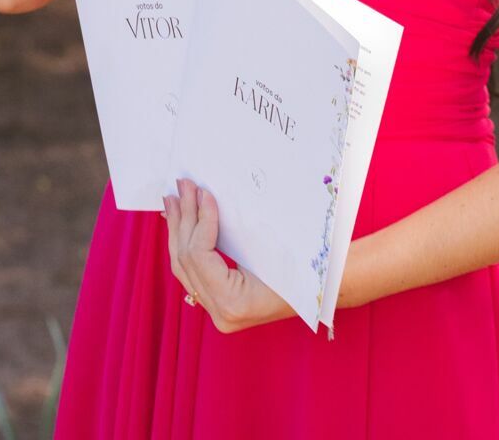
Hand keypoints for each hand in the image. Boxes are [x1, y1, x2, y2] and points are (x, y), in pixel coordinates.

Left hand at [162, 177, 297, 333]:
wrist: (324, 290)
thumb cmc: (307, 264)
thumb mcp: (272, 243)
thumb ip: (236, 227)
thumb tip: (206, 195)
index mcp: (233, 303)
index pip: (199, 255)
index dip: (200, 220)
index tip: (203, 191)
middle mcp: (221, 313)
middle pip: (186, 259)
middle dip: (184, 218)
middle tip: (182, 185)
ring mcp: (218, 312)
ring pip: (184, 267)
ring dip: (179, 228)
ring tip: (173, 199)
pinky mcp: (219, 303)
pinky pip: (193, 272)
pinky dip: (186, 243)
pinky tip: (180, 222)